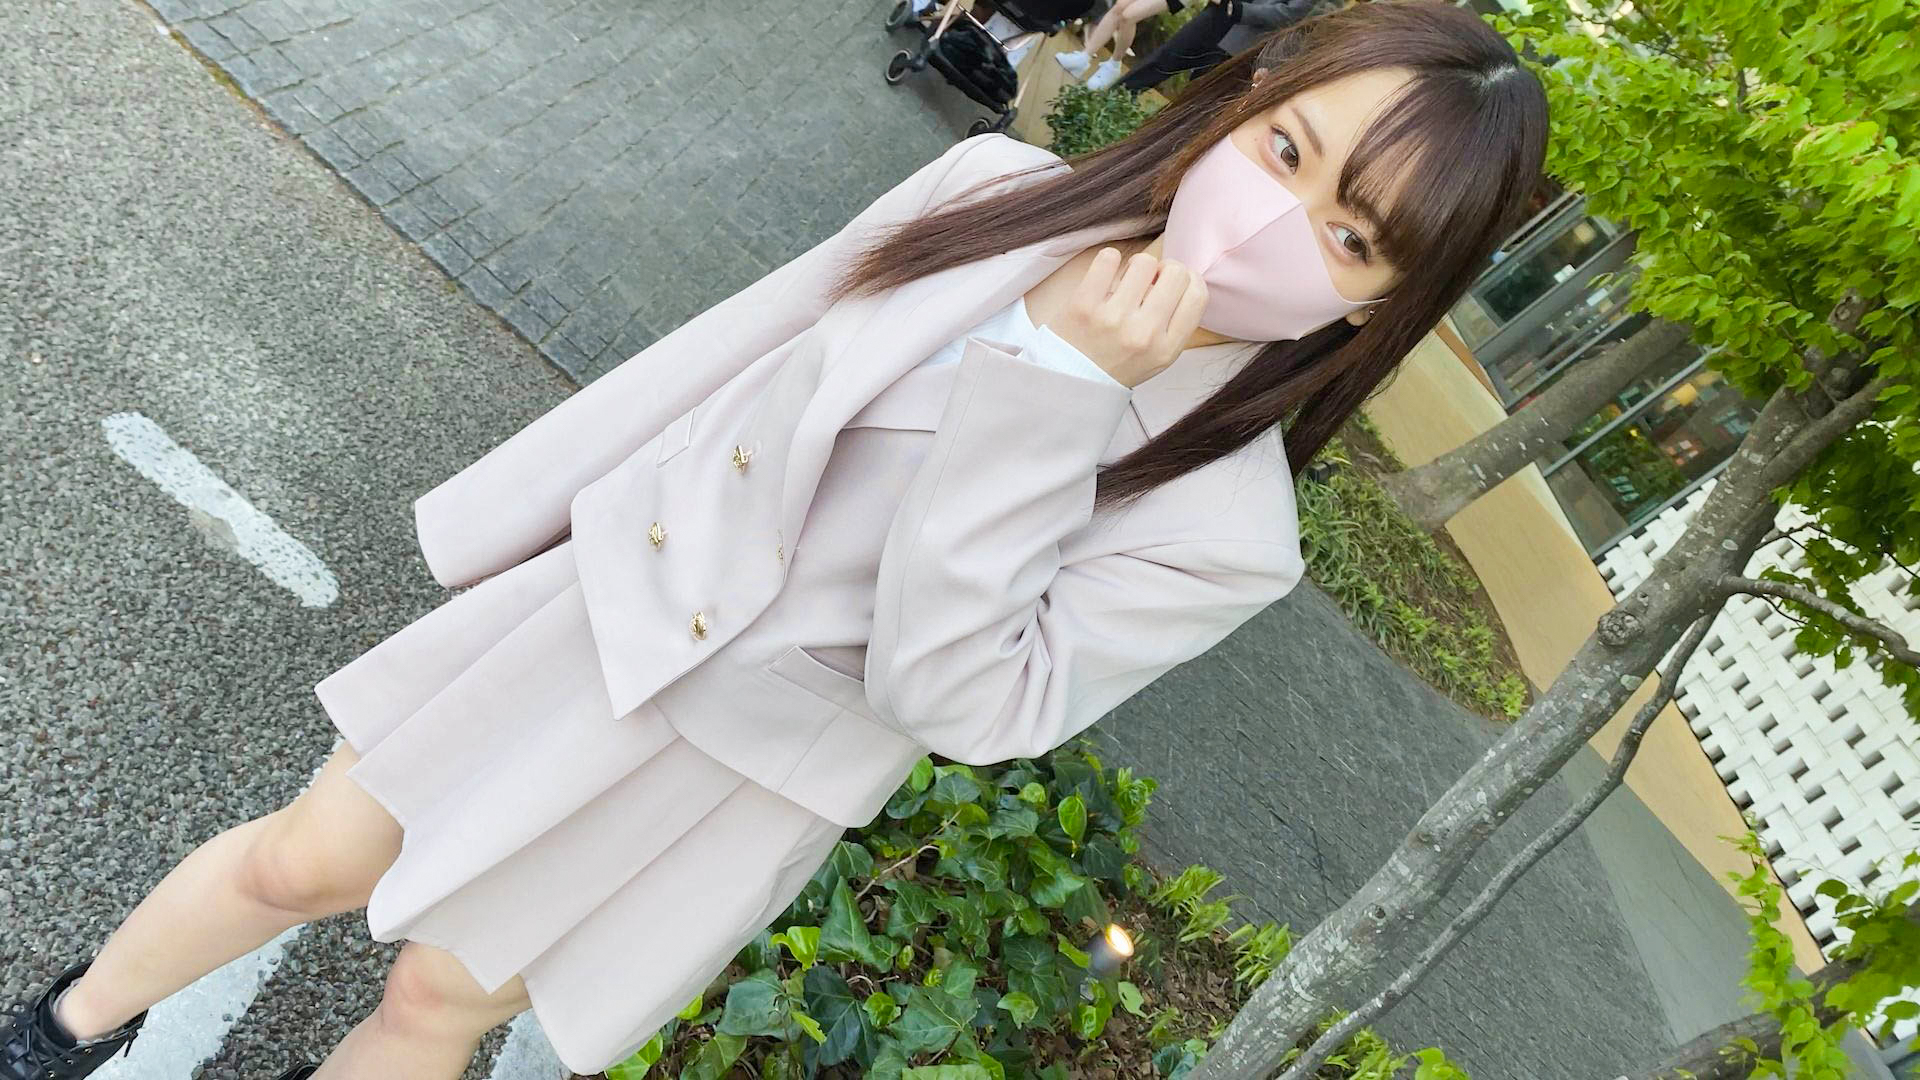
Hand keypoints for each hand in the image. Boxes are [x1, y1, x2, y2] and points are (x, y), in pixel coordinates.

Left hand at [1042, 248, 1207, 387]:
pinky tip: (1105, 275)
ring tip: (1125, 281)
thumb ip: (1175, 323)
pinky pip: (1109, 258)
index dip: (1189, 279)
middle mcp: (1144, 334)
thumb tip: (1182, 276)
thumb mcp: (1157, 357)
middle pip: (1176, 273)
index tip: (1173, 281)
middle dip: (1164, 269)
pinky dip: (1109, 260)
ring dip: (1136, 266)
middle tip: (1148, 280)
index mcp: (1167, 348)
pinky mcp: (1084, 305)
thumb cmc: (1116, 363)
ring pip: (1145, 262)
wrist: (1070, 379)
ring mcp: (1114, 319)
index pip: (1197, 295)